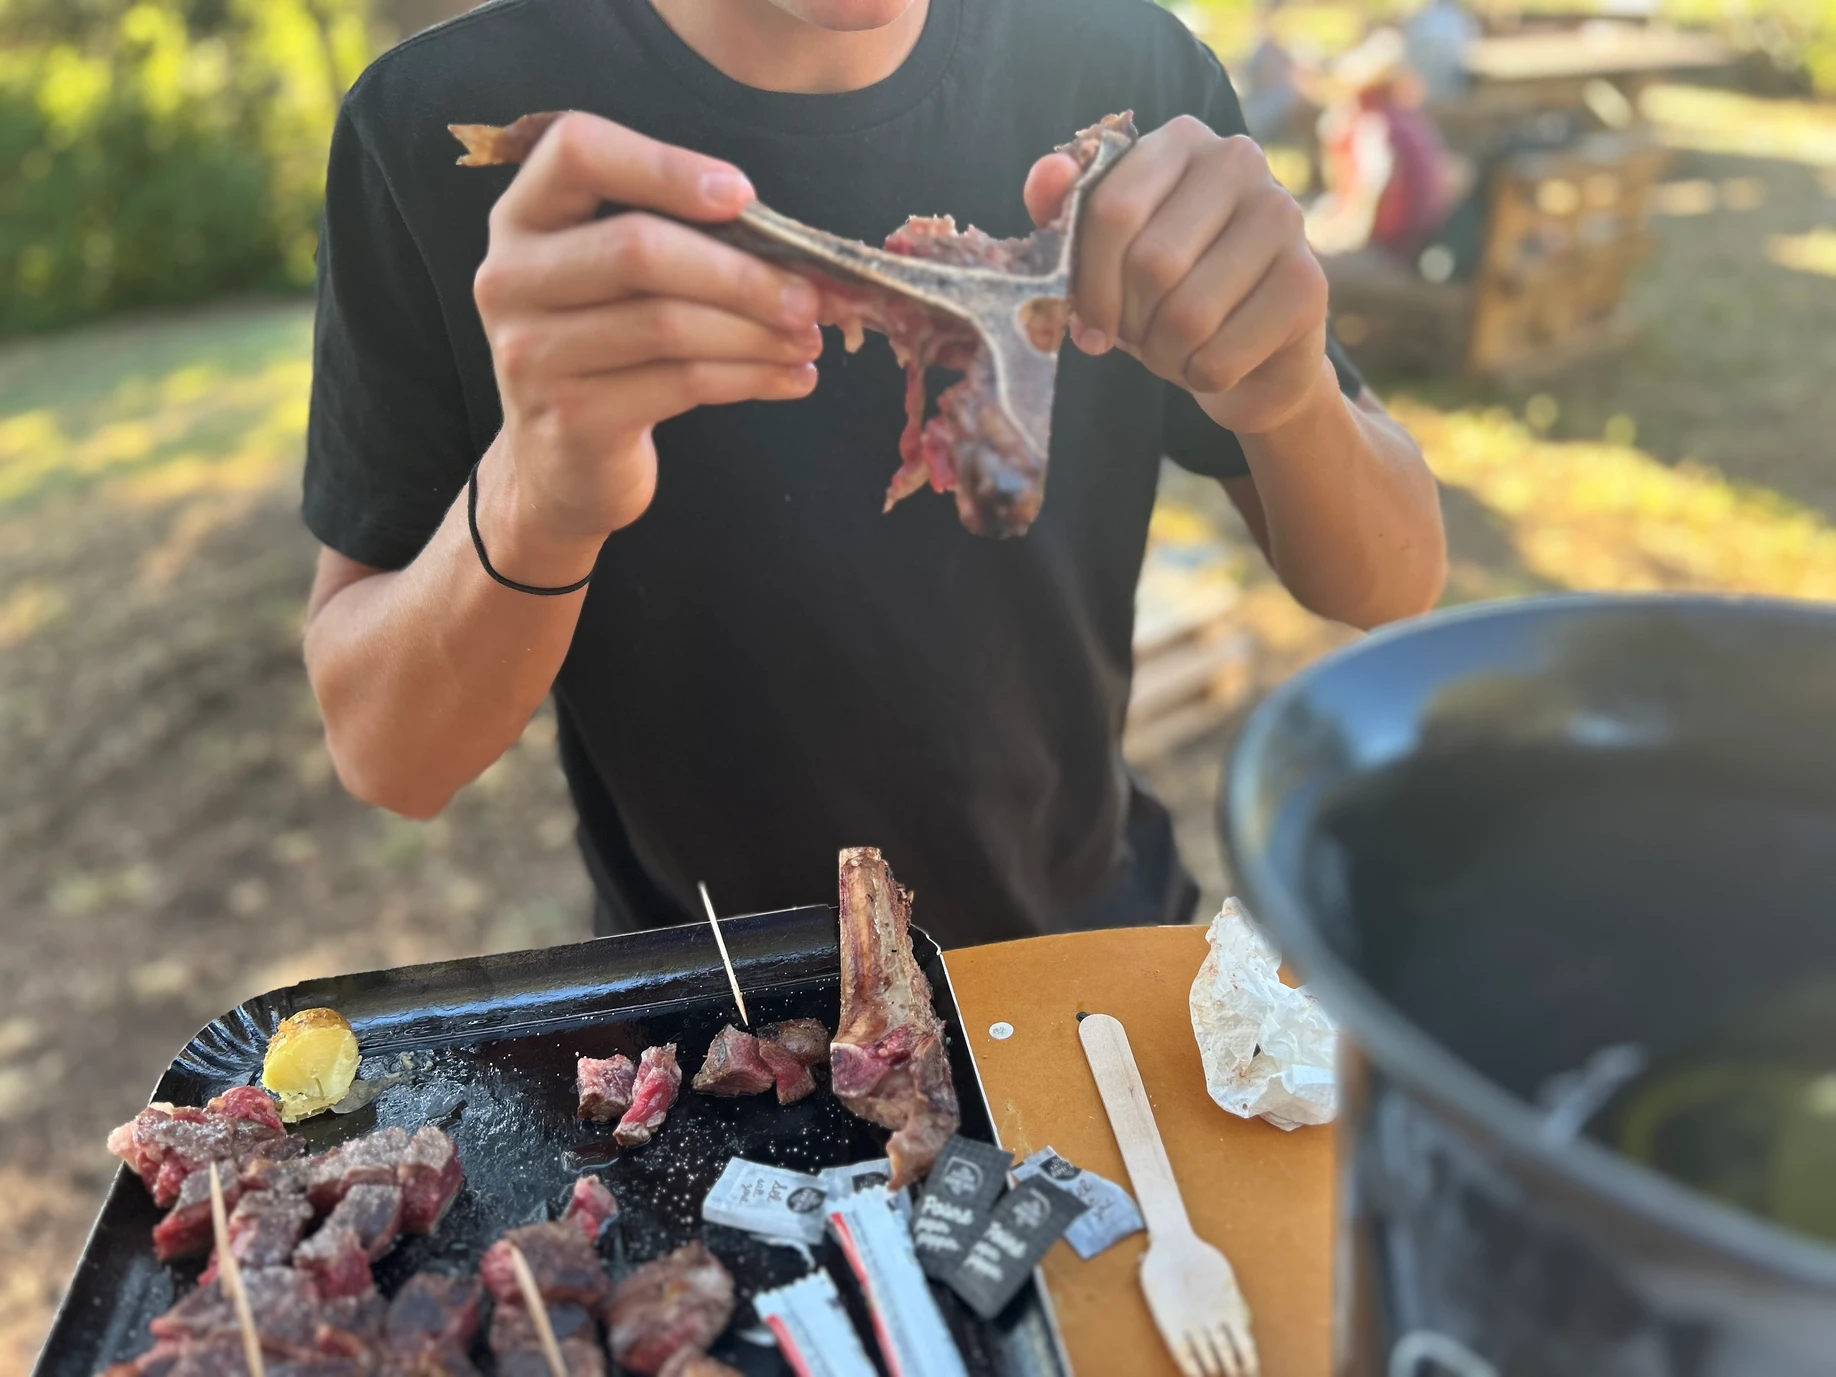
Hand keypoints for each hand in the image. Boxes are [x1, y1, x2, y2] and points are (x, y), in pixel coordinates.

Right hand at [471, 113, 823, 559]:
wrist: (561, 460)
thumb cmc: (610, 349)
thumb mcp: (620, 280)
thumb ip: (681, 242)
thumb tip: (794, 249)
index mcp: (525, 217)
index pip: (578, 151)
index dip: (664, 165)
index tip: (743, 195)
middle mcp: (510, 277)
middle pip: (637, 250)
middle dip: (741, 272)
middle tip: (809, 296)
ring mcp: (532, 352)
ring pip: (667, 324)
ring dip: (756, 331)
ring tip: (809, 339)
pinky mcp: (571, 417)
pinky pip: (680, 384)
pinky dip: (749, 378)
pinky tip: (790, 378)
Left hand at [1025, 116, 1330, 435]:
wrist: (1245, 356)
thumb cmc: (1162, 295)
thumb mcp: (1104, 257)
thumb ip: (1066, 212)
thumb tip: (1046, 176)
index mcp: (1181, 140)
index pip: (1111, 211)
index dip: (1088, 283)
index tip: (1087, 321)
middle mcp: (1240, 161)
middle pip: (1151, 263)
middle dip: (1129, 322)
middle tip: (1138, 336)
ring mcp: (1284, 216)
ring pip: (1188, 314)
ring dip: (1164, 355)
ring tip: (1173, 350)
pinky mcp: (1308, 282)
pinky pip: (1221, 355)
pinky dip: (1201, 377)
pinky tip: (1212, 363)